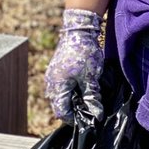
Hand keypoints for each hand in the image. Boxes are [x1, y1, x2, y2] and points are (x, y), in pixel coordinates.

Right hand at [44, 8, 104, 122]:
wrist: (79, 30)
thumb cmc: (85, 53)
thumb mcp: (91, 77)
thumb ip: (92, 97)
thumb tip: (96, 115)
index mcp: (57, 87)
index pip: (61, 112)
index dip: (74, 118)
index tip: (88, 118)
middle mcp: (51, 83)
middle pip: (59, 105)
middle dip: (74, 109)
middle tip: (89, 108)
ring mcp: (52, 76)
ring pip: (61, 95)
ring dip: (73, 99)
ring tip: (87, 98)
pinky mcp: (57, 70)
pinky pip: (61, 87)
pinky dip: (71, 90)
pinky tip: (82, 87)